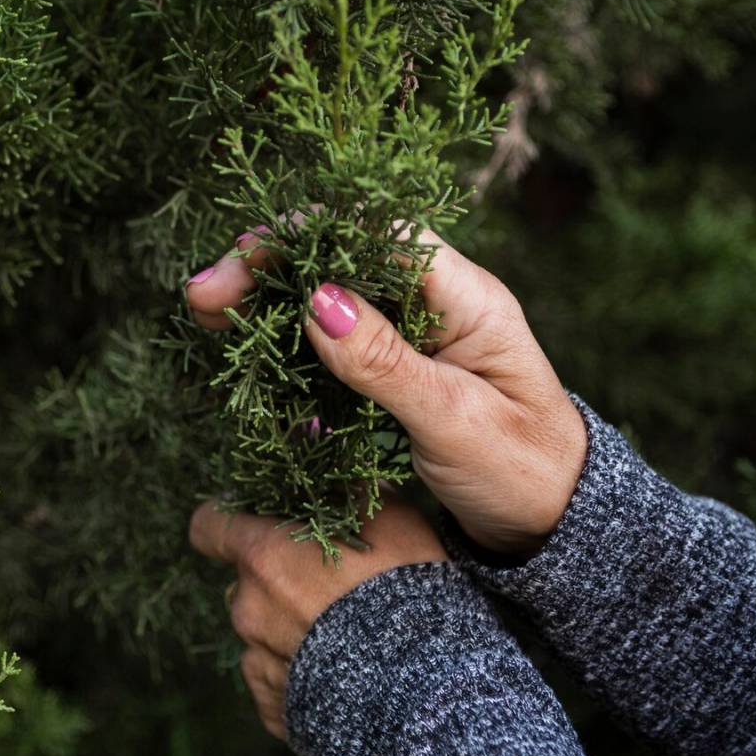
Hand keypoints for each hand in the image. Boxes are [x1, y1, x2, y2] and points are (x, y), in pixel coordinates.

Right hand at [186, 225, 585, 554]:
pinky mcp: (394, 368)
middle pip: (339, 255)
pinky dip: (285, 344)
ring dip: (266, 303)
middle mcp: (435, 301)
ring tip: (207, 320)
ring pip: (327, 295)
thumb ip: (386, 362)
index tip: (241, 266)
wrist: (554, 525)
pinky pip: (330, 340)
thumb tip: (318, 299)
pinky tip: (249, 360)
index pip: (374, 230)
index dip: (302, 236)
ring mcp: (413, 334)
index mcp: (464, 297)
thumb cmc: (522, 472)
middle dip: (266, 268)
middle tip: (200, 300)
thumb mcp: (453, 421)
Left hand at [191, 492, 446, 738]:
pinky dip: (301, 676)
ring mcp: (257, 662)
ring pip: (262, 633)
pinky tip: (343, 676)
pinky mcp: (274, 708)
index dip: (226, 519)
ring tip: (348, 638)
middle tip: (332, 587)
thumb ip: (350, 493)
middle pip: (246, 582)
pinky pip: (277, 682)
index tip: (254, 520)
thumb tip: (337, 477)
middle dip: (278, 579)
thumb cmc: (406, 594)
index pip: (210, 526)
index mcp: (264, 557)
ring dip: (292, 629)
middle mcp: (248, 608)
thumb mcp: (392, 520)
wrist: (422, 691)